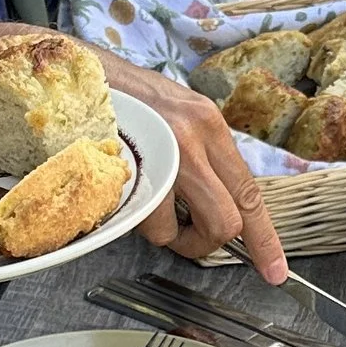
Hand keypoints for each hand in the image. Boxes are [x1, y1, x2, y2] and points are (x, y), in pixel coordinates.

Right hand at [91, 42, 288, 284]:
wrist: (71, 76)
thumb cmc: (117, 98)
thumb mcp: (173, 115)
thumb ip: (200, 155)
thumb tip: (214, 199)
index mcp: (208, 124)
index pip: (250, 191)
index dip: (264, 238)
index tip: (274, 270)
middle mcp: (194, 137)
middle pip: (229, 221)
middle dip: (206, 243)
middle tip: (184, 238)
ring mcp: (164, 154)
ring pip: (187, 229)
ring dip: (171, 237)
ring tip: (149, 213)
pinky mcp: (131, 171)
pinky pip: (151, 225)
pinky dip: (140, 225)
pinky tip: (126, 198)